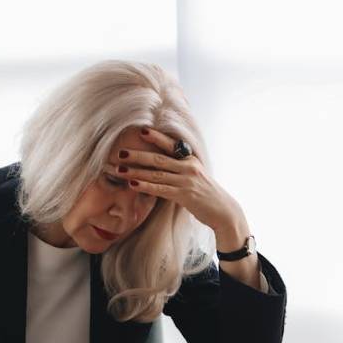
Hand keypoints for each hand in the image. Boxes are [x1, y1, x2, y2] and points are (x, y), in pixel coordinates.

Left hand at [111, 127, 249, 246]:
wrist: (223, 211)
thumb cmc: (205, 194)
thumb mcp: (195, 175)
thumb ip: (180, 168)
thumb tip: (161, 164)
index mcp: (190, 159)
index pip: (171, 145)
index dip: (156, 137)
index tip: (141, 131)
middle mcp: (188, 167)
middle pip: (158, 158)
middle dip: (138, 155)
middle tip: (120, 152)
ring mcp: (186, 181)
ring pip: (156, 174)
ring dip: (136, 171)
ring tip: (119, 169)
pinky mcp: (184, 195)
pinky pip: (161, 189)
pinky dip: (145, 186)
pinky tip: (133, 184)